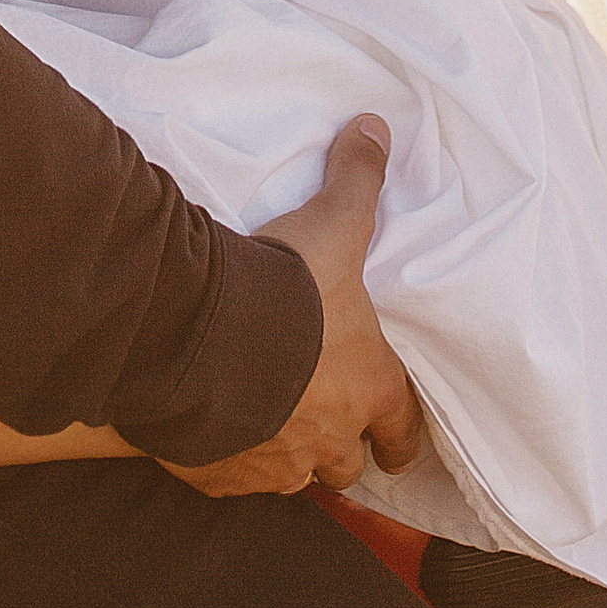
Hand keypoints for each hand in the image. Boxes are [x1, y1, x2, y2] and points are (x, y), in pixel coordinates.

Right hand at [163, 118, 422, 497]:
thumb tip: (376, 128)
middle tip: (323, 424)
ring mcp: (273, 465)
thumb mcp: (333, 223)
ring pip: (289, 479)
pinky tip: (210, 432)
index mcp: (368, 387)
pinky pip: (227, 478)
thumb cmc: (287, 286)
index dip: (400, 433)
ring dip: (282, 454)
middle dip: (339, 447)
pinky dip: (224, 460)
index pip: (402, 431)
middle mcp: (328, 437)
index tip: (394, 438)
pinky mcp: (219, 474)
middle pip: (347, 466)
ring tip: (262, 422)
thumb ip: (357, 179)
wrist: (204, 334)